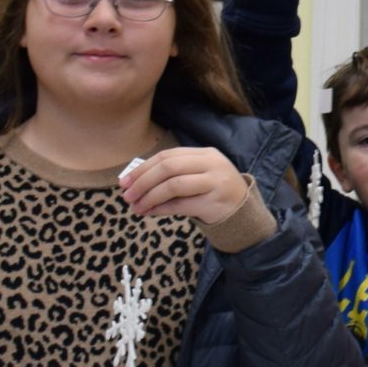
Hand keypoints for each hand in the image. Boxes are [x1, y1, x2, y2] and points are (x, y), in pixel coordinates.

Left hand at [121, 146, 255, 225]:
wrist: (243, 212)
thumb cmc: (212, 192)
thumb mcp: (196, 177)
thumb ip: (172, 176)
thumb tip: (134, 184)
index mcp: (205, 153)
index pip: (167, 156)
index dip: (143, 168)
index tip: (125, 182)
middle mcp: (211, 164)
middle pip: (168, 168)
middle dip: (143, 182)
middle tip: (127, 196)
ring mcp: (215, 182)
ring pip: (173, 185)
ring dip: (150, 197)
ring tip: (137, 207)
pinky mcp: (214, 203)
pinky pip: (181, 205)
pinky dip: (161, 209)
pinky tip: (150, 212)